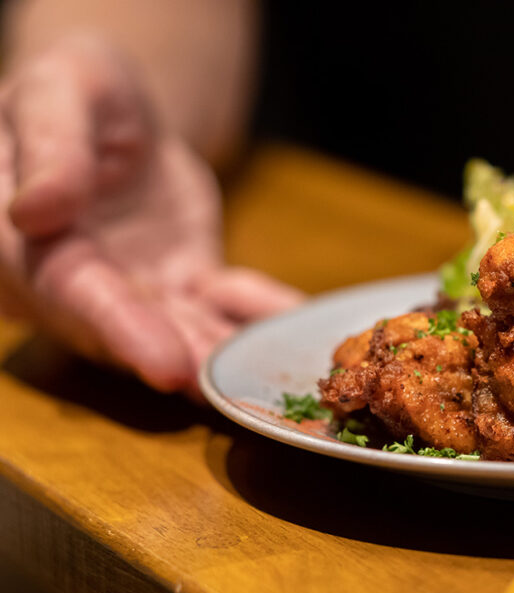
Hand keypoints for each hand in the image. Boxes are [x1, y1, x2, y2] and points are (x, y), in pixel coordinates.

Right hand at [0, 35, 301, 394]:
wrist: (116, 112)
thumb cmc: (73, 90)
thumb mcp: (60, 89)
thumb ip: (50, 144)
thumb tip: (36, 210)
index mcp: (22, 241)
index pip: (69, 291)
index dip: (120, 329)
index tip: (167, 364)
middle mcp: (72, 283)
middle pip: (130, 330)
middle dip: (189, 361)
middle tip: (238, 394)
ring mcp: (132, 290)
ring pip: (181, 330)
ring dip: (228, 352)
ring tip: (280, 374)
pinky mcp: (180, 285)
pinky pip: (222, 306)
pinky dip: (261, 314)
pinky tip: (299, 323)